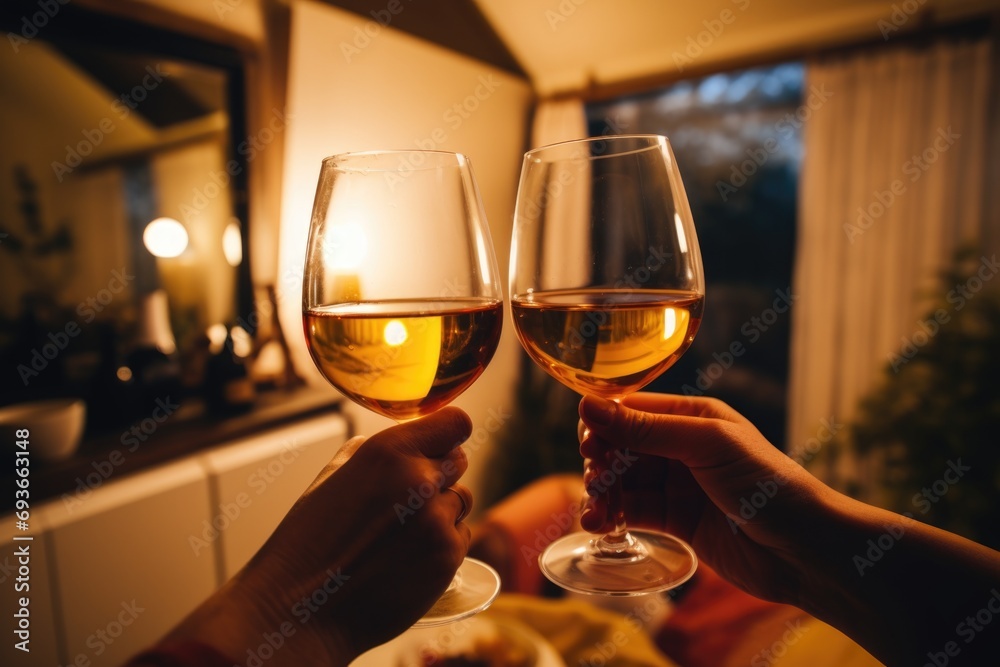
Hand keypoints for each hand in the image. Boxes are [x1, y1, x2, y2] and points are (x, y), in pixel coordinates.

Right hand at [162, 407, 474, 665]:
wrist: (301, 611)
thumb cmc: (307, 546)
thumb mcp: (330, 481)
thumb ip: (368, 455)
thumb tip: (396, 444)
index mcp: (388, 452)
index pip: (454, 423)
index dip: (448, 434)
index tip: (440, 445)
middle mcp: (418, 479)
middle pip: (460, 459)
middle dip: (441, 473)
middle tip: (412, 497)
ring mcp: (437, 519)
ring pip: (462, 500)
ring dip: (442, 511)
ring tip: (401, 534)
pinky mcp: (448, 556)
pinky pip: (461, 537)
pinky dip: (442, 545)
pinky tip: (407, 558)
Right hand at [578, 393, 831, 605]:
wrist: (805, 549)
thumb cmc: (767, 484)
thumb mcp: (705, 445)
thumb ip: (645, 429)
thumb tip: (587, 406)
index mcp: (693, 415)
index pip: (632, 409)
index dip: (604, 424)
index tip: (587, 445)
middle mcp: (682, 445)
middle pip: (621, 446)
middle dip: (600, 462)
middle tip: (595, 482)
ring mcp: (678, 484)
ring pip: (622, 481)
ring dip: (601, 494)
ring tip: (593, 515)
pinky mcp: (677, 520)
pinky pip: (633, 510)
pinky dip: (612, 516)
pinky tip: (600, 525)